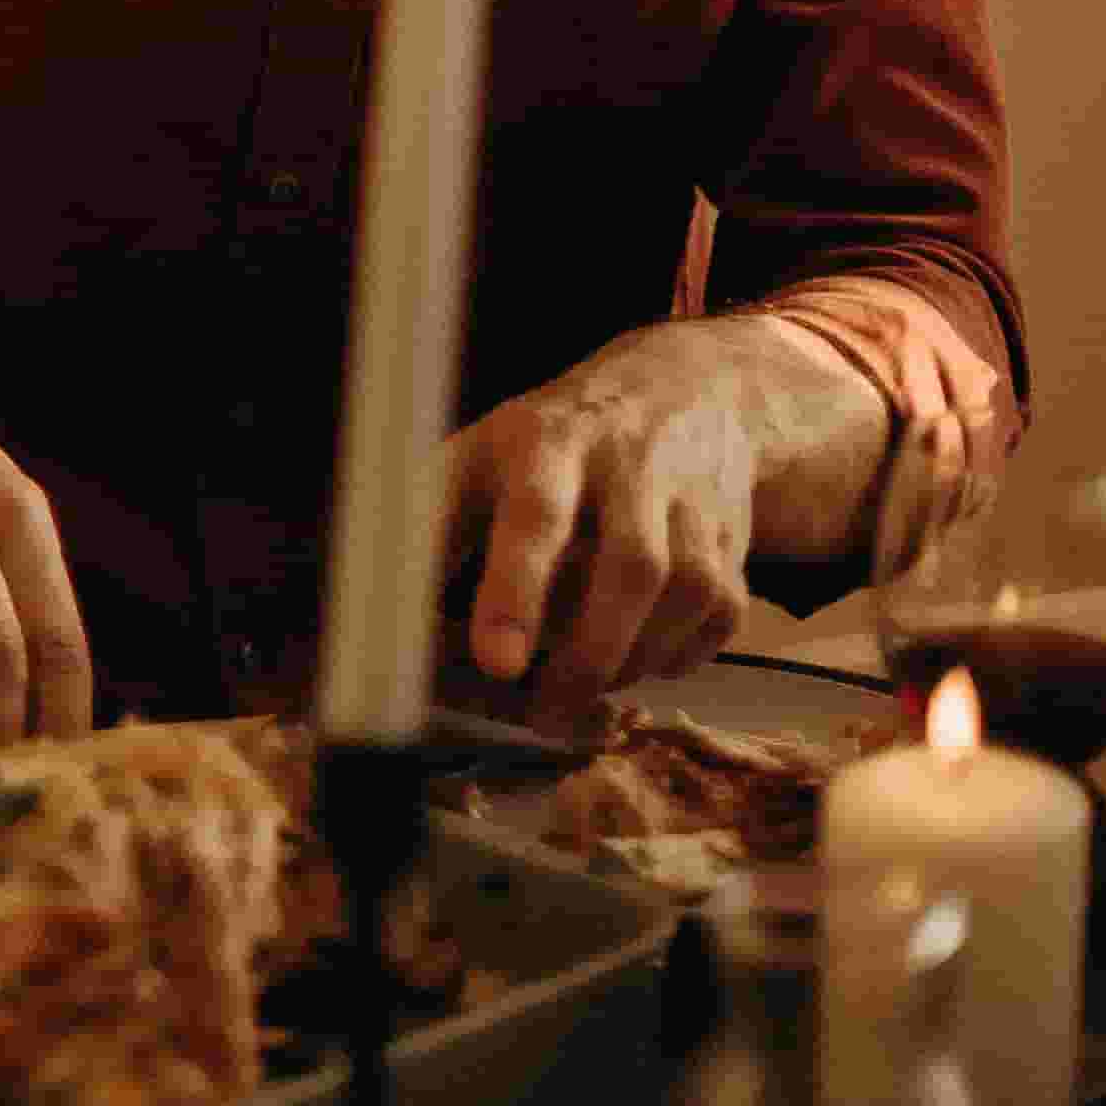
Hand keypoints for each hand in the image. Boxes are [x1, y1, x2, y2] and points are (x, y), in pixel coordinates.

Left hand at [441, 320, 760, 726]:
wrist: (682, 392)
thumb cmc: (548, 443)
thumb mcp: (478, 456)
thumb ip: (427, 523)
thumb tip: (370, 605)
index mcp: (548, 442)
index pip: (535, 515)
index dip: (516, 591)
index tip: (497, 663)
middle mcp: (632, 466)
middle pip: (630, 566)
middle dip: (585, 655)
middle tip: (539, 714)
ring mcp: (694, 504)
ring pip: (684, 597)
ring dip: (628, 661)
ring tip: (574, 694)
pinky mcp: (735, 545)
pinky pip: (719, 619)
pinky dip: (676, 657)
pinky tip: (634, 661)